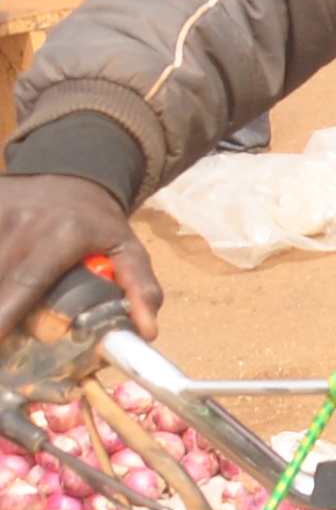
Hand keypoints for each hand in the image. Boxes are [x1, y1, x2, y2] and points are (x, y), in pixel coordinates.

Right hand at [0, 175, 154, 339]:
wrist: (72, 172)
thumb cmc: (98, 223)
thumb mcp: (128, 249)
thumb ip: (140, 288)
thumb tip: (147, 332)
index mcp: (64, 234)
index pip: (28, 280)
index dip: (6, 311)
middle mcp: (25, 221)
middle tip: (2, 337)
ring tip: (3, 315)